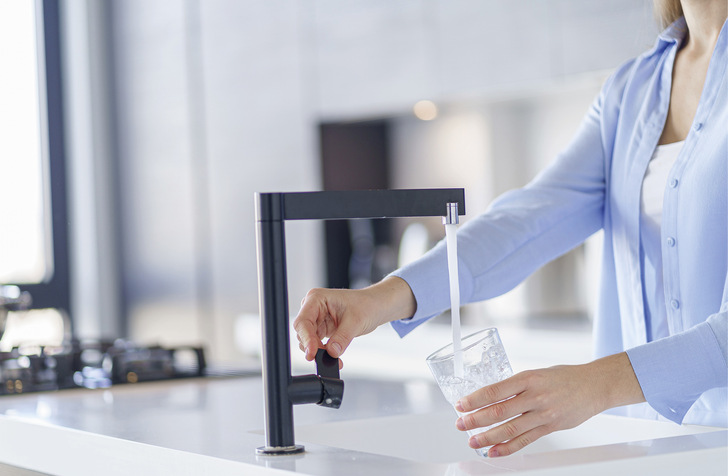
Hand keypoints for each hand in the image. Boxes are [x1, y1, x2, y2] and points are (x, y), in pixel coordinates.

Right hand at [293, 277, 415, 360]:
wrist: (376, 307)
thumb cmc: (367, 305)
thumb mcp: (356, 321)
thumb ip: (342, 337)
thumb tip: (331, 352)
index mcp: (317, 298)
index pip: (303, 321)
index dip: (306, 339)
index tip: (312, 353)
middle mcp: (313, 308)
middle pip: (303, 332)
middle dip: (313, 347)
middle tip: (326, 358)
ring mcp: (316, 319)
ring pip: (308, 340)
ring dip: (318, 351)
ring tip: (335, 358)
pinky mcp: (321, 329)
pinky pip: (316, 344)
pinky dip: (323, 352)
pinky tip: (334, 356)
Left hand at [454, 352, 644, 456]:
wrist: (594, 385)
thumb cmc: (564, 377)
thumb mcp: (536, 373)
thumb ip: (515, 386)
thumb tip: (489, 398)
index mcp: (528, 378)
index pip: (495, 390)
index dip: (475, 399)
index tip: (461, 404)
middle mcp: (535, 396)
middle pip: (500, 411)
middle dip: (476, 420)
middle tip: (461, 424)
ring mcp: (544, 413)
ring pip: (510, 429)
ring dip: (488, 437)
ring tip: (473, 441)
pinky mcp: (550, 427)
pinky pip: (526, 440)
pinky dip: (507, 448)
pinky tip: (494, 451)